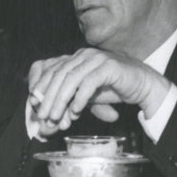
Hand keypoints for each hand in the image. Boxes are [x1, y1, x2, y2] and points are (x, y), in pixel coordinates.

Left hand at [27, 48, 171, 131]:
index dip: (39, 84)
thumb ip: (69, 103)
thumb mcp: (86, 96)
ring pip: (71, 79)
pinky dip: (80, 98)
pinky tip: (76, 111)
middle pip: (58, 74)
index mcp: (76, 58)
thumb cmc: (114, 89)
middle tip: (43, 116)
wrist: (143, 85)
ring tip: (56, 117)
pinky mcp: (109, 66)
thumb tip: (48, 121)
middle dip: (48, 98)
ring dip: (61, 100)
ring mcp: (97, 59)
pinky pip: (89, 82)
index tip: (33, 103)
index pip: (50, 67)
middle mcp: (84, 55)